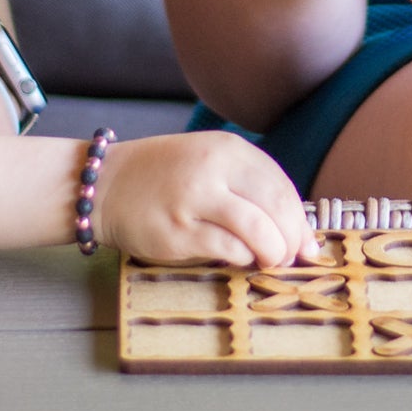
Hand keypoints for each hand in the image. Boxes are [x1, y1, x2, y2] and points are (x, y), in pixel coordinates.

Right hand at [94, 131, 310, 267]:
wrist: (105, 185)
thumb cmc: (164, 178)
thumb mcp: (209, 164)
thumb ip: (248, 187)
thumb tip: (297, 231)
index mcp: (226, 148)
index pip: (281, 186)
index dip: (300, 219)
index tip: (306, 243)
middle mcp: (213, 168)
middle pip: (277, 207)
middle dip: (293, 239)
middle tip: (292, 258)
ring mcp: (194, 199)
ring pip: (258, 230)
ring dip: (274, 253)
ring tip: (270, 262)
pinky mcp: (178, 231)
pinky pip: (229, 249)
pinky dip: (242, 258)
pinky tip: (238, 259)